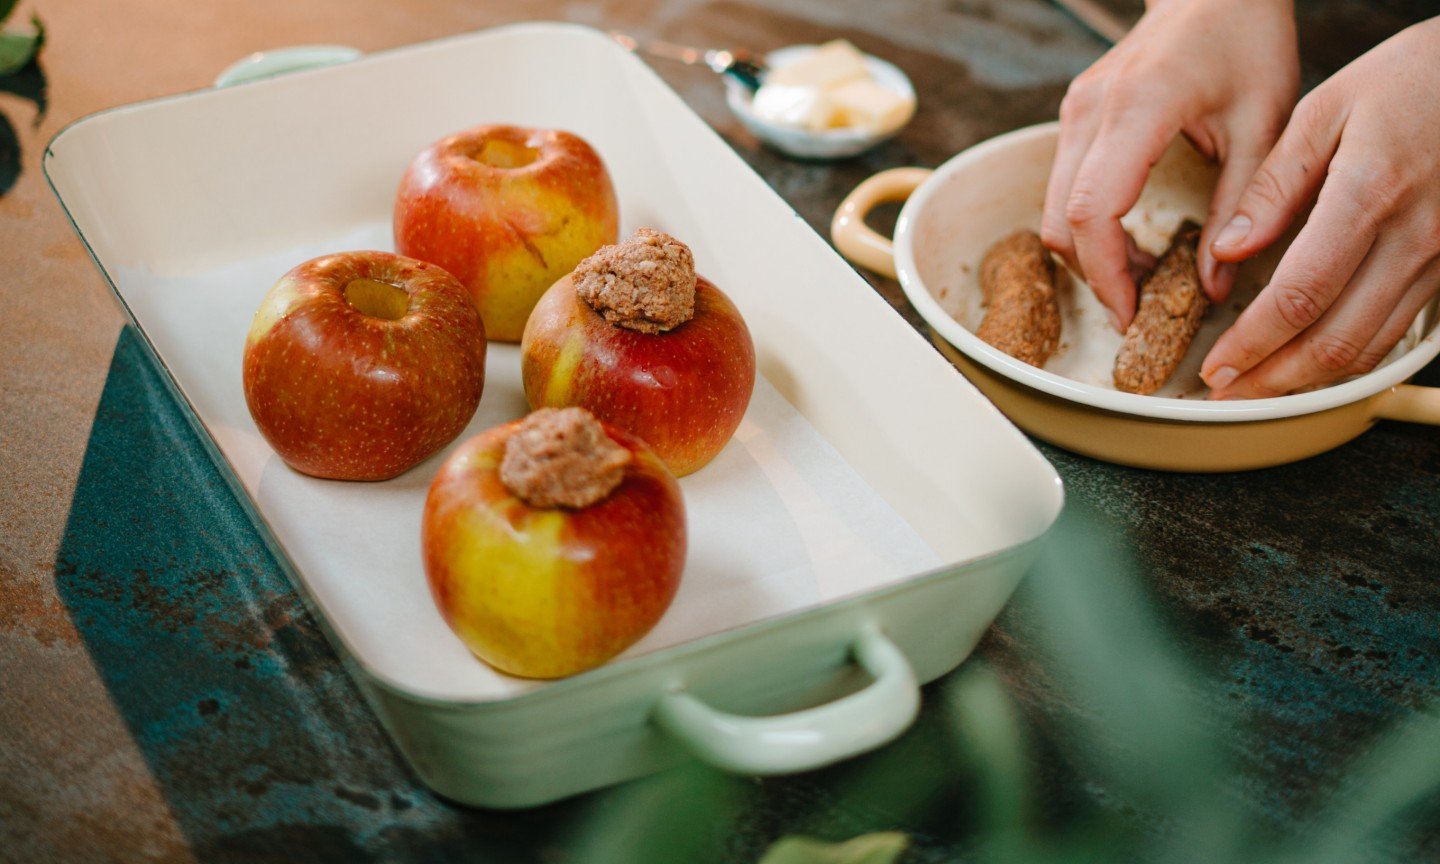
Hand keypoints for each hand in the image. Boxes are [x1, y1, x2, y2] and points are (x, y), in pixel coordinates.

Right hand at [1042, 0, 1297, 331]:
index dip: (1107, 275)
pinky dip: (1088, 228)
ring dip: (1090, 255)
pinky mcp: (1073, 117)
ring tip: (1143, 276)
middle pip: (1060, 222)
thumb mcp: (1265, 123)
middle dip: (1095, 276)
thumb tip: (1214, 286)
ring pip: (1053, 211)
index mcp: (1139, 107)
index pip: (1093, 211)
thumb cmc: (1246, 40)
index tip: (1134, 314)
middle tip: (1140, 309)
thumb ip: (1241, 206)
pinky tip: (1132, 239)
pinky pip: (1062, 190)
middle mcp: (1090, 110)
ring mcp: (1074, 112)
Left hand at [1202, 17, 1439, 398]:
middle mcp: (1414, 236)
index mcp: (1370, 193)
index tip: (1217, 365)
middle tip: (1228, 394)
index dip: (1253, 343)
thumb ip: (1273, 185)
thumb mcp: (1326, 110)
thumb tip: (1229, 250)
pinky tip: (1311, 361)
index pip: (1301, 295)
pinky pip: (1396, 329)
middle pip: (1336, 339)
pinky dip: (1348, 356)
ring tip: (1259, 388)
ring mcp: (1439, 256)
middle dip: (1274, 380)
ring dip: (1309, 380)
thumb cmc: (1410, 79)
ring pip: (1370, 346)